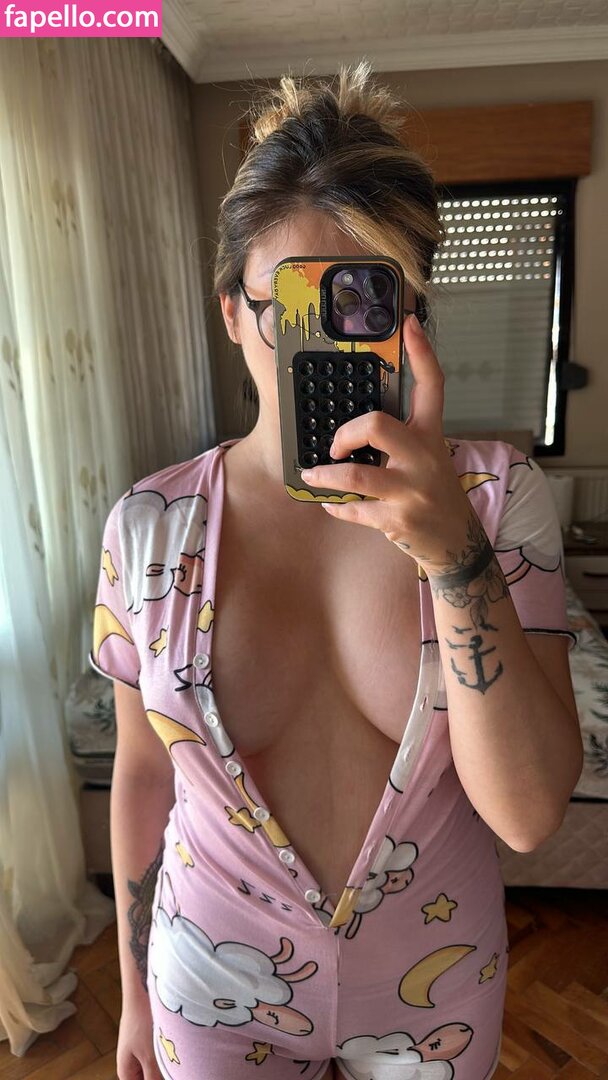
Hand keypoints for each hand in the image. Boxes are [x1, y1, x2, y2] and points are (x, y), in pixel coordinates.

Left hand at [299, 313, 474, 570]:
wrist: (457, 543)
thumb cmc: (433, 494)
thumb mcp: (427, 458)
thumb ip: (401, 438)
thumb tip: (354, 424)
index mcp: (431, 436)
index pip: (432, 386)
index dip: (422, 353)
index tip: (409, 324)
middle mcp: (424, 459)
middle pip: (378, 425)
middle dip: (346, 431)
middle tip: (334, 443)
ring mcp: (411, 491)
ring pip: (356, 475)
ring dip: (326, 476)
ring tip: (314, 475)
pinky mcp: (398, 520)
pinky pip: (354, 509)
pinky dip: (337, 507)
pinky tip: (332, 504)